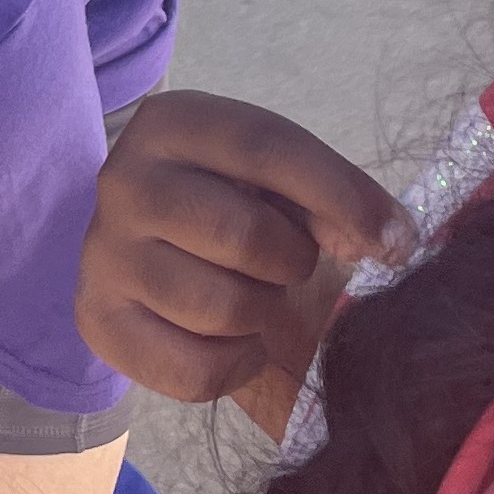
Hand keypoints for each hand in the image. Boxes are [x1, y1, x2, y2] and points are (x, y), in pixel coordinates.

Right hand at [79, 90, 409, 407]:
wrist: (157, 247)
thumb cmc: (235, 205)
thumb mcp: (281, 182)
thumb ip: (335, 200)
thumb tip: (386, 242)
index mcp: (172, 123)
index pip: (267, 147)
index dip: (342, 195)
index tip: (396, 241)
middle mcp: (123, 180)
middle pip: (244, 236)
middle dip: (290, 261)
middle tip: (284, 262)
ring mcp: (102, 253)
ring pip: (222, 309)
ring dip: (261, 314)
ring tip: (248, 293)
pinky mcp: (96, 320)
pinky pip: (195, 370)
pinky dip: (235, 365)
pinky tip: (230, 339)